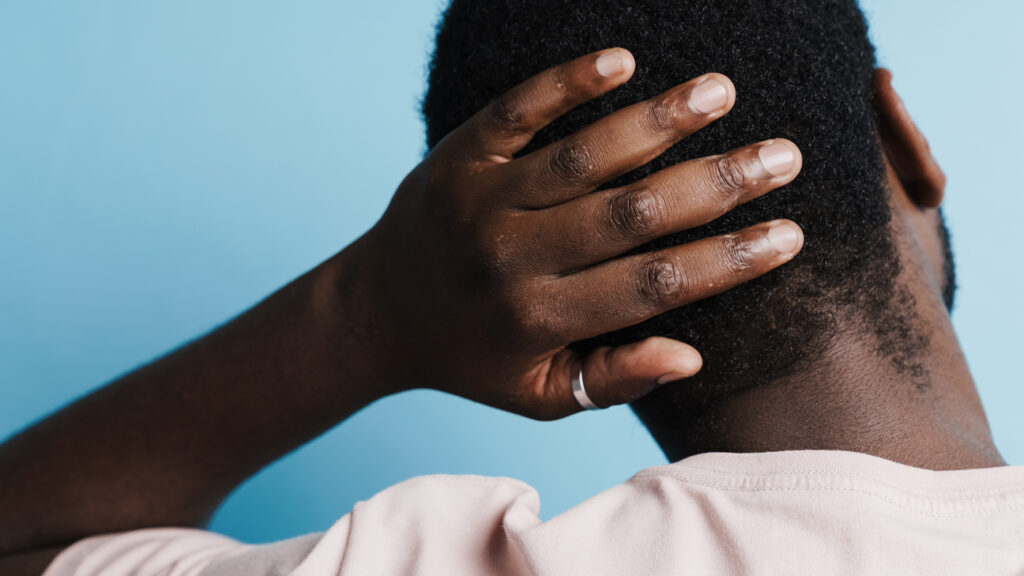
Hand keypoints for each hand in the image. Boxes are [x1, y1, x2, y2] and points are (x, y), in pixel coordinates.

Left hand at [355, 48, 803, 418]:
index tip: (790, 234)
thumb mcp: (539, 395)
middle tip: (783, 155)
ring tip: (721, 92)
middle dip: (716, 184)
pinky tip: (621, 61)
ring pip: (582, 157)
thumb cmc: (473, 357)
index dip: (727, 261)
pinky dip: (566, 84)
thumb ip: (613, 380)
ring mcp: (482, 201)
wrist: (375, 314)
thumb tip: (692, 357)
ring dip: (657, 121)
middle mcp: (514, 258)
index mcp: (543, 319)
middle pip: (631, 215)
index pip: (653, 287)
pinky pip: (515, 113)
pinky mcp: (457, 157)